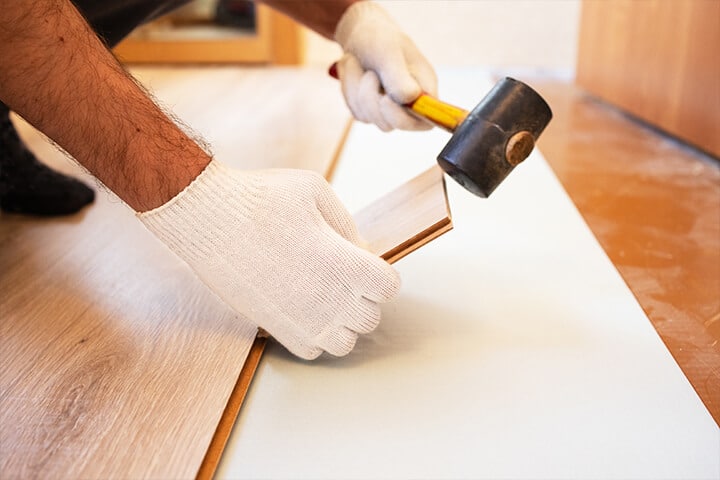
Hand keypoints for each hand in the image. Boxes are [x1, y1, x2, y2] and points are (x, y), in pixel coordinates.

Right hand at [139, 160, 399, 359]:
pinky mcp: (276, 329)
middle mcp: (329, 298)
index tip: (362, 262)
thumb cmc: (260, 199)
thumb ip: (346, 225)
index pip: (389, 287)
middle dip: (363, 297)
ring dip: (342, 323)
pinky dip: (315, 337)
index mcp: (345, 262)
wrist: (208, 217)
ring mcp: (303, 319)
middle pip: (371, 317)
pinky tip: (303, 310)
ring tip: (325, 297)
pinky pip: (313, 352)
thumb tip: (361, 250)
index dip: (379, 273)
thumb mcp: (315, 191)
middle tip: (341, 276)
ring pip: (345, 342)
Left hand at [334, 1, 437, 131]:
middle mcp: (410, 104)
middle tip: (370, 74)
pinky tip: (356, 72)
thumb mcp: (388, 51)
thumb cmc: (379, 38)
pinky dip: (349, 90)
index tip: (386, 99)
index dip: (406, 118)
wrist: (359, 35)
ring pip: (369, 117)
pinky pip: (356, 111)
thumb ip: (399, 76)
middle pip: (393, 124)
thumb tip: (410, 98)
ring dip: (357, 90)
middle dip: (372, 100)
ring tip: (361, 65)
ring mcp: (388, 110)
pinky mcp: (369, 112)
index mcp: (425, 88)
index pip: (428, 120)